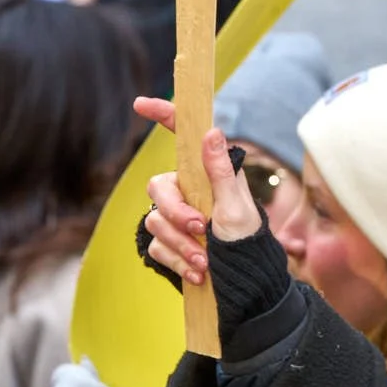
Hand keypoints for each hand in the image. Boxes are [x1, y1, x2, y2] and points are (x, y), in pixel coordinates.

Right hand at [135, 95, 263, 285]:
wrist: (245, 282)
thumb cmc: (246, 239)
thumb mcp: (236, 206)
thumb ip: (221, 172)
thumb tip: (211, 131)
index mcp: (205, 174)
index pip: (182, 139)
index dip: (162, 115)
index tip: (140, 104)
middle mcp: (187, 191)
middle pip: (158, 188)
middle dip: (176, 212)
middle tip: (200, 229)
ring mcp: (174, 217)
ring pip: (155, 221)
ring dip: (181, 244)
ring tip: (206, 262)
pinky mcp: (168, 243)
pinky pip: (156, 247)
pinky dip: (177, 262)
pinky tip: (198, 274)